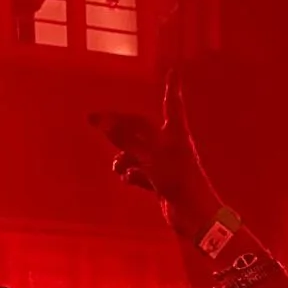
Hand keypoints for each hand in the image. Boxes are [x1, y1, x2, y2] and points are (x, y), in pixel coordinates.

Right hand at [91, 72, 222, 263]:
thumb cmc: (179, 181)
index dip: (171, 88)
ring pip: (137, 152)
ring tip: (119, 168)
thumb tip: (102, 121)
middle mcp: (171, 146)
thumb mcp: (149, 156)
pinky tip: (129, 180)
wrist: (196, 216)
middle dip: (118, 126)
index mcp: (175, 133)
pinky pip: (141, 172)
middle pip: (140, 129)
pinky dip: (132, 174)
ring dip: (124, 157)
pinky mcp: (162, 183)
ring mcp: (166, 165)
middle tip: (91, 119)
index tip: (173, 72)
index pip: (171, 104)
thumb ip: (125, 138)